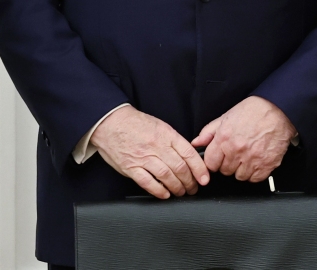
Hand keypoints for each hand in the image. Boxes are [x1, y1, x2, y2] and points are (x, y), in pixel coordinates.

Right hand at [90, 106, 209, 198]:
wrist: (111, 122)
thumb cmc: (136, 124)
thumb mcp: (161, 126)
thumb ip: (174, 141)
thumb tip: (188, 156)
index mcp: (167, 135)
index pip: (189, 154)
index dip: (200, 169)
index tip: (205, 178)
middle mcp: (157, 147)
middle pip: (180, 167)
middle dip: (190, 181)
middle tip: (194, 188)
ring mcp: (143, 158)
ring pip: (166, 176)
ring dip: (176, 187)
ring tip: (181, 192)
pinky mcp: (130, 167)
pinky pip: (147, 182)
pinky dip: (158, 190)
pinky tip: (165, 195)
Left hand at [191, 96, 295, 182]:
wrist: (280, 109)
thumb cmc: (255, 110)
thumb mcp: (227, 116)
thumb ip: (209, 132)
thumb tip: (196, 143)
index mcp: (224, 139)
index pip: (210, 164)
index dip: (215, 161)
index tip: (221, 157)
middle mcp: (237, 150)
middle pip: (225, 171)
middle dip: (229, 164)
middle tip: (238, 154)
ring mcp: (252, 159)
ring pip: (239, 176)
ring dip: (242, 169)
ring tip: (248, 157)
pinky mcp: (267, 164)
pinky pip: (255, 178)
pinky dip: (256, 173)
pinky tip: (257, 162)